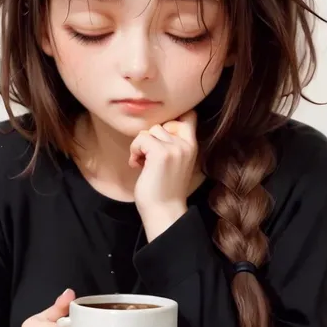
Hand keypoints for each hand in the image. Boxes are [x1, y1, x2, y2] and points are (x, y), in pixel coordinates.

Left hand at [129, 110, 198, 239]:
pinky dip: (134, 151)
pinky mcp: (161, 153)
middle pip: (161, 124)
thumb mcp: (175, 161)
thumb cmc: (165, 189)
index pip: (189, 115)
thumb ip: (172, 143)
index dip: (171, 120)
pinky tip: (137, 165)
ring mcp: (175, 147)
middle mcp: (186, 144)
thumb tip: (154, 127)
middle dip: (150, 139)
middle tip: (148, 157)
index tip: (160, 139)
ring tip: (143, 162)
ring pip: (149, 130)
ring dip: (140, 145)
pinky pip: (140, 139)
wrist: (164, 211)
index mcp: (192, 145)